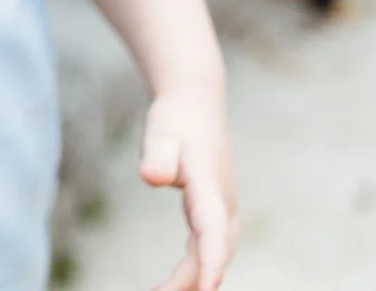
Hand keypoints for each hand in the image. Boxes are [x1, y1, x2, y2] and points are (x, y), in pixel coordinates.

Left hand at [138, 89, 237, 290]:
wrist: (195, 102)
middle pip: (215, 251)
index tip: (208, 288)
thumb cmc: (175, 118)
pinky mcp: (214, 210)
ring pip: (215, 253)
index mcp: (210, 186)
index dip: (211, 261)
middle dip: (194, 281)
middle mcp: (223, 202)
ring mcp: (222, 208)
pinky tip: (176, 282)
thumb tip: (152, 178)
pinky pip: (209, 247)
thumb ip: (157, 154)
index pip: (213, 230)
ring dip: (195, 278)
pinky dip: (196, 267)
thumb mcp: (161, 130)